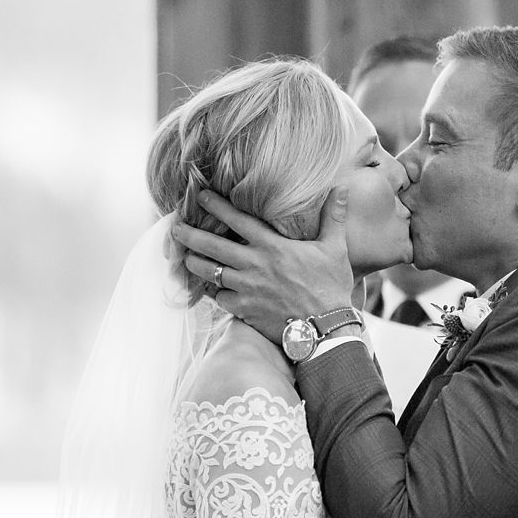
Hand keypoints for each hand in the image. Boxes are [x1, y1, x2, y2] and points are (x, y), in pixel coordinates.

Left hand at [172, 188, 354, 343]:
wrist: (326, 330)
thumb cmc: (331, 289)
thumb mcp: (335, 249)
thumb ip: (333, 217)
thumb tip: (342, 187)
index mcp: (272, 246)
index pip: (236, 219)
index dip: (215, 205)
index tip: (199, 195)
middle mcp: (254, 265)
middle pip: (212, 246)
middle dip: (190, 235)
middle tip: (175, 228)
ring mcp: (246, 289)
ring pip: (209, 272)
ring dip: (194, 263)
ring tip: (185, 257)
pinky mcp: (244, 311)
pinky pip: (219, 298)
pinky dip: (212, 291)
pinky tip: (206, 286)